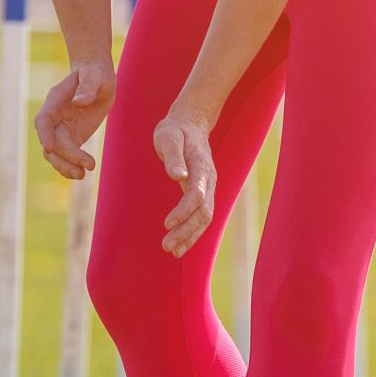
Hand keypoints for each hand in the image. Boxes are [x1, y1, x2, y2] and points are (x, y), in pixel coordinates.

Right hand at [34, 58, 114, 179]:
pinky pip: (66, 157)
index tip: (49, 147)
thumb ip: (87, 87)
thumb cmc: (94, 74)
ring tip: (82, 175)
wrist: (97, 79)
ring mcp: (61, 130)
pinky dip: (71, 166)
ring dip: (65, 167)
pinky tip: (82, 174)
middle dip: (65, 157)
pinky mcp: (71, 138)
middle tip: (83, 169)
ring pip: (55, 154)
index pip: (44, 120)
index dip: (44, 134)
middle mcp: (54, 118)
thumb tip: (79, 102)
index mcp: (54, 101)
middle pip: (51, 142)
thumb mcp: (94, 76)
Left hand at [153, 104, 217, 257]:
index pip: (197, 195)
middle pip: (203, 212)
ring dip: (190, 236)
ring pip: (205, 218)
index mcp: (201, 167)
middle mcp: (209, 180)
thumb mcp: (168, 136)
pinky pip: (202, 216)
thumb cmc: (175, 130)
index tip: (167, 224)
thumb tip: (177, 176)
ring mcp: (208, 188)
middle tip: (167, 246)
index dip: (183, 211)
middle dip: (186, 231)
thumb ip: (173, 156)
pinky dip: (192, 232)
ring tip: (173, 251)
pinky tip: (180, 244)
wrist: (190, 124)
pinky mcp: (203, 193)